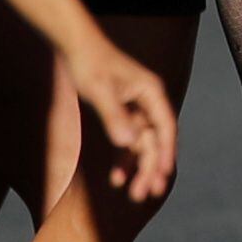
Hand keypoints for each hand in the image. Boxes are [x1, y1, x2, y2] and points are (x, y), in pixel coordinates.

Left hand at [64, 36, 180, 203]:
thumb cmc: (89, 63)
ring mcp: (137, 109)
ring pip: (143, 146)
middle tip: (145, 195)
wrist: (74, 46)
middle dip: (151, 169)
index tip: (163, 176)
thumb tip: (129, 144)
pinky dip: (124, 160)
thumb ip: (114, 116)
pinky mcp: (123, 114)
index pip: (166, 128)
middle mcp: (149, 101)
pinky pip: (128, 142)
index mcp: (151, 92)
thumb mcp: (100, 91)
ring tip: (133, 195)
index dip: (166, 153)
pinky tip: (116, 178)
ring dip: (138, 169)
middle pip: (155, 141)